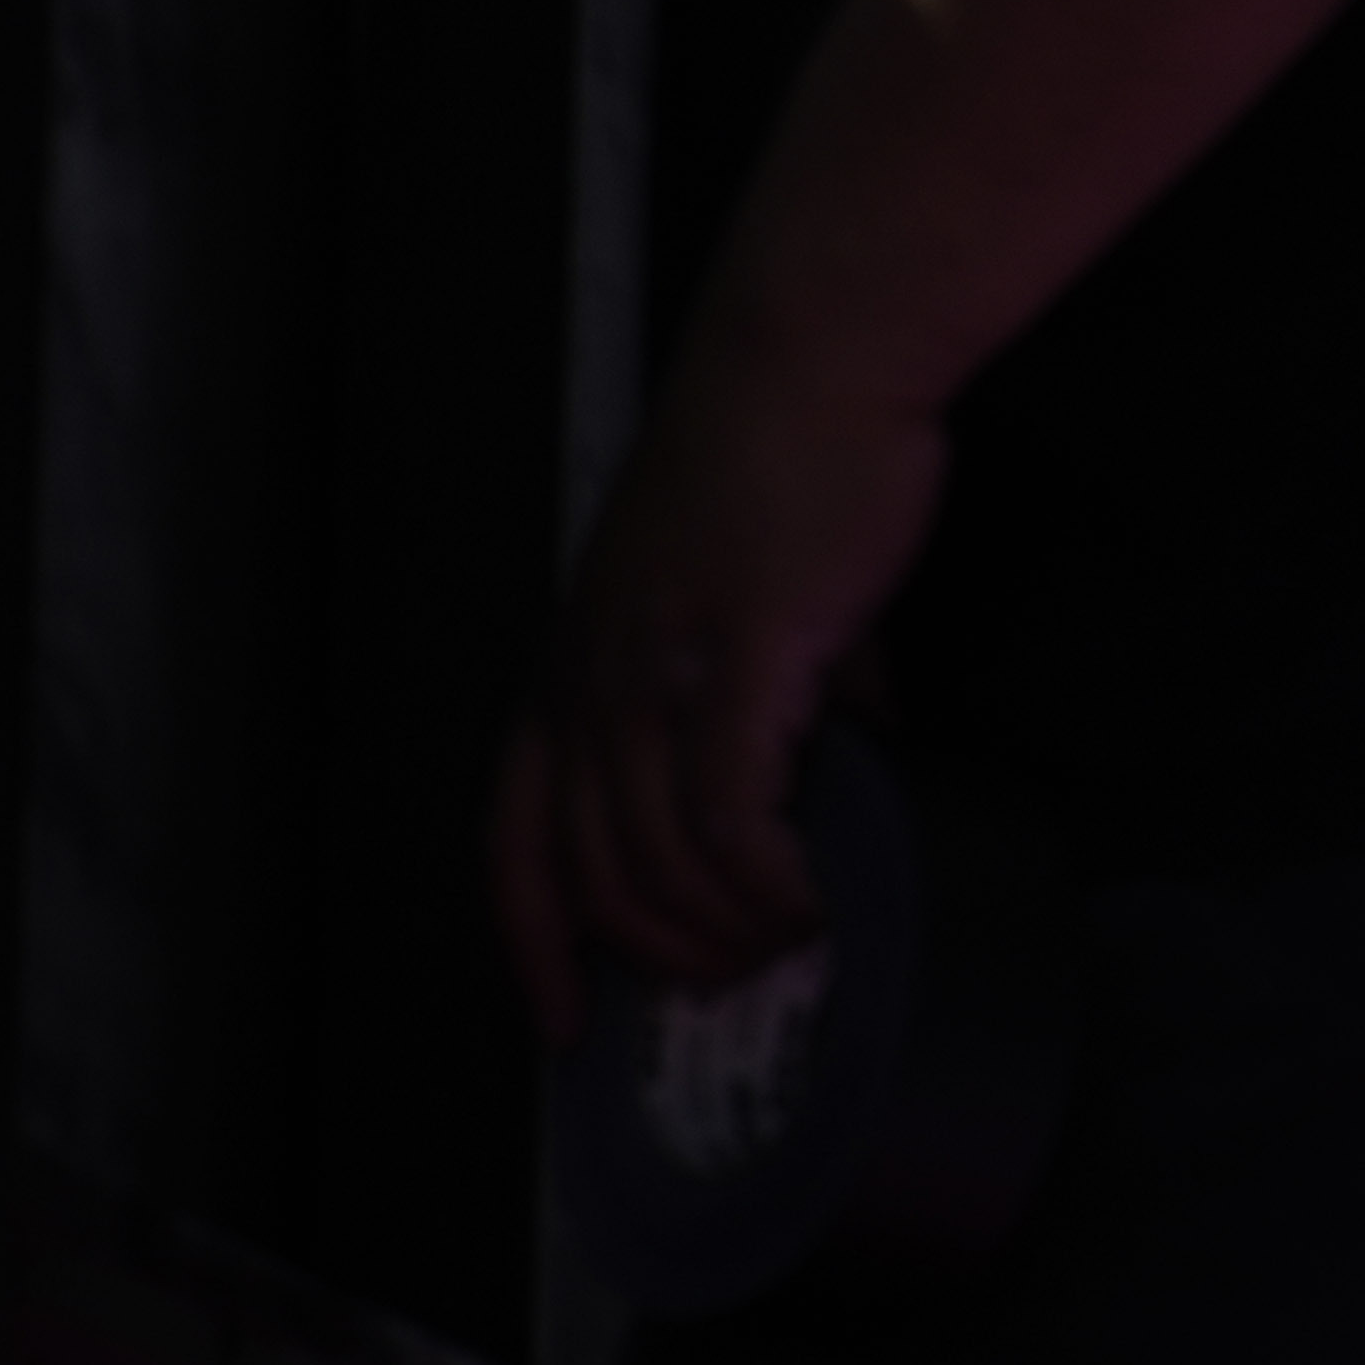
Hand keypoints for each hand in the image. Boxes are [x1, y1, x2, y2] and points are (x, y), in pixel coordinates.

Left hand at [488, 313, 953, 1037]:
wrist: (813, 352)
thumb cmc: (779, 440)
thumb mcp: (738, 582)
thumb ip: (773, 680)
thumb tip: (846, 750)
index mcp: (580, 656)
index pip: (518, 834)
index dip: (530, 941)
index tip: (560, 1012)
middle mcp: (597, 676)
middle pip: (589, 874)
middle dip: (658, 957)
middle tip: (732, 983)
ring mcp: (657, 673)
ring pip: (658, 867)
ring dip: (727, 931)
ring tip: (791, 943)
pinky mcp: (736, 664)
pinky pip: (734, 825)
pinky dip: (772, 885)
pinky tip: (814, 900)